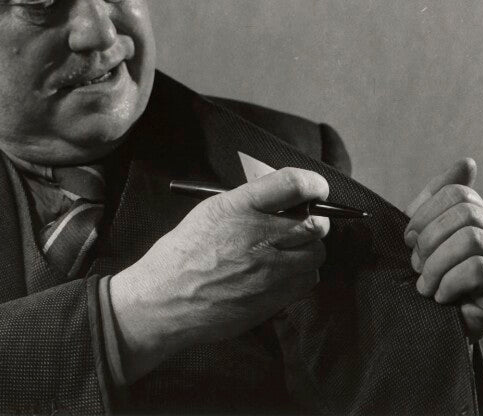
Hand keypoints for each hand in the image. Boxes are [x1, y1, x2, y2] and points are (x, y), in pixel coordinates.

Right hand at [110, 168, 329, 381]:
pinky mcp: (272, 299)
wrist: (166, 299)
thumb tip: (285, 197)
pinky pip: (307, 280)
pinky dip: (302, 273)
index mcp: (239, 207)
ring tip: (288, 249)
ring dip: (309, 248)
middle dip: (313, 219)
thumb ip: (250, 201)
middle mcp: (257, 236)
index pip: (293, 184)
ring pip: (316, 253)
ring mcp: (268, 271)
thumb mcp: (212, 210)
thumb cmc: (185, 252)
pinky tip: (282, 271)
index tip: (316, 188)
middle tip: (302, 221)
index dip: (313, 183)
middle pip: (314, 222)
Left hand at [404, 158, 482, 341]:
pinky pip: (478, 268)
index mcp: (477, 216)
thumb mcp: (426, 234)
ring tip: (425, 284)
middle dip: (429, 237)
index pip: (456, 191)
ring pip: (471, 238)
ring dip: (436, 263)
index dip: (425, 210)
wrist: (440, 327)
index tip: (407, 236)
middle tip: (415, 263)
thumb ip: (436, 199)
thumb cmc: (432, 276)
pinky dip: (450, 281)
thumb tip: (468, 162)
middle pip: (464, 212)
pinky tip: (441, 295)